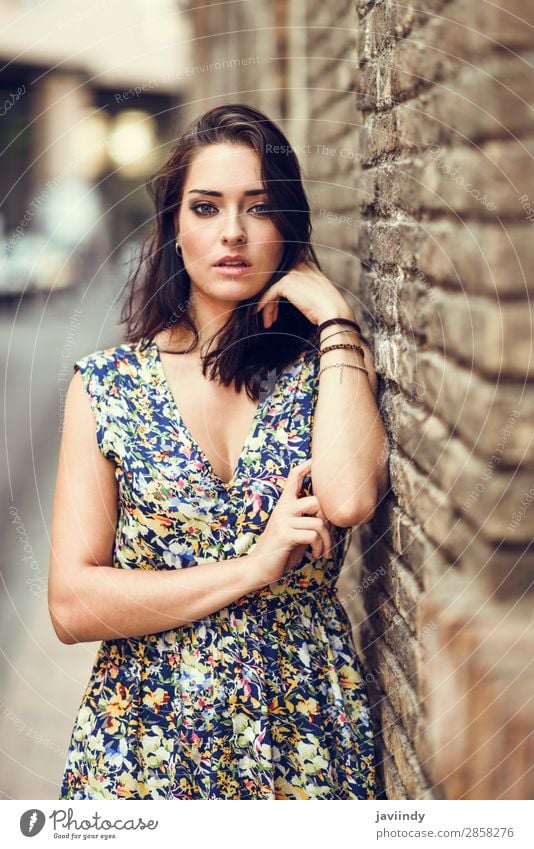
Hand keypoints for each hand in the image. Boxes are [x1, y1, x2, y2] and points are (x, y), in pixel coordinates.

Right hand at [249, 458, 332, 586]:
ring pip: (319, 523)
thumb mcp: (294, 530)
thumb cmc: (281, 549)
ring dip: (327, 540)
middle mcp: (283, 508)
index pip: (293, 477)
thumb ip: (306, 520)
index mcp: (284, 504)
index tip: (315, 459)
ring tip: (323, 550)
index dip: (306, 466)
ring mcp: (283, 520)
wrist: (260, 567)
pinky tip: (316, 554)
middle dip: (328, 521)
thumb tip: (328, 516)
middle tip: (327, 536)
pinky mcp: (285, 534)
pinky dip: (320, 547)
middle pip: (317, 501)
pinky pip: (313, 536)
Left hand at [254, 260, 353, 327]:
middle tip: (271, 316)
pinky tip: (260, 313)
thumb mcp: (316, 294)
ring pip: (272, 289)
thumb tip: (295, 299)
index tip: (276, 307)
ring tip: (267, 322)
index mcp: (308, 266)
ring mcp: (292, 273)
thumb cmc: (328, 308)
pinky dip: (263, 304)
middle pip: (278, 282)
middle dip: (272, 300)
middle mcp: (300, 266)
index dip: (279, 292)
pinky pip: (269, 293)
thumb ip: (305, 289)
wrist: (333, 312)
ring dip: (268, 306)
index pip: (287, 276)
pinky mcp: (286, 282)